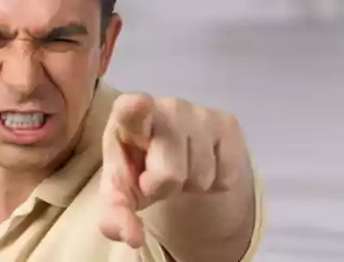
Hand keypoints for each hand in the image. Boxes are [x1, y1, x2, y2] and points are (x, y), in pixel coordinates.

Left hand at [98, 93, 246, 247]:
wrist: (172, 155)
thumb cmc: (137, 168)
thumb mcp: (119, 194)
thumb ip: (115, 216)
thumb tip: (133, 237)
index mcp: (127, 118)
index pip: (130, 109)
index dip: (134, 109)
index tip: (136, 105)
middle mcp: (166, 107)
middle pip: (169, 174)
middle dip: (163, 188)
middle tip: (155, 179)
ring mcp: (200, 112)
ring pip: (201, 176)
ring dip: (190, 184)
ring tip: (180, 170)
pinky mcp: (227, 123)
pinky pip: (226, 174)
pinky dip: (214, 182)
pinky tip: (202, 165)